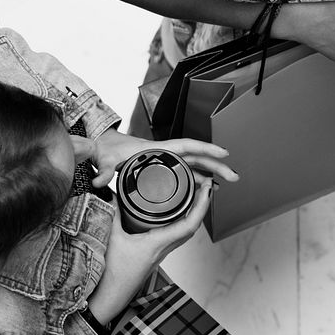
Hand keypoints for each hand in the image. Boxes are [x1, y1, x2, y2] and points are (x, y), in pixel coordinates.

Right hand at [87, 177, 213, 323]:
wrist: (111, 294)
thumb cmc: (113, 273)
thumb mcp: (111, 237)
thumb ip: (112, 212)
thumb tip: (111, 192)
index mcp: (159, 243)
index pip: (189, 224)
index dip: (202, 206)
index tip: (207, 189)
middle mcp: (166, 248)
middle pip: (193, 226)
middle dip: (202, 204)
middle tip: (204, 185)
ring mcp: (163, 251)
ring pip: (187, 231)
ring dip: (194, 213)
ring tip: (196, 194)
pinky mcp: (157, 252)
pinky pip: (176, 235)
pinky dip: (182, 220)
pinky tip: (178, 212)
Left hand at [91, 129, 238, 188]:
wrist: (103, 148)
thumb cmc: (107, 150)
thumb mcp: (106, 160)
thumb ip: (104, 170)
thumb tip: (100, 180)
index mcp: (158, 149)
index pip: (188, 146)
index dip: (207, 148)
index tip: (223, 153)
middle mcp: (166, 154)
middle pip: (198, 158)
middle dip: (218, 166)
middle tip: (234, 176)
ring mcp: (167, 162)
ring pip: (195, 167)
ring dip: (212, 174)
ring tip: (227, 185)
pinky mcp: (165, 169)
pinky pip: (187, 174)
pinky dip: (199, 180)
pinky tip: (208, 188)